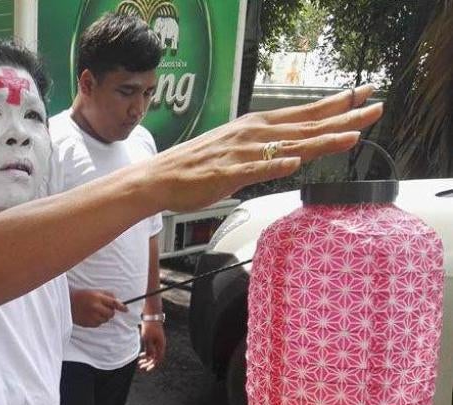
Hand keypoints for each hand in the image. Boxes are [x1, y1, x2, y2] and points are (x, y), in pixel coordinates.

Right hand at [70, 289, 127, 327]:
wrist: (67, 304)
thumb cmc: (80, 296)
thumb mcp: (93, 292)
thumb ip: (106, 295)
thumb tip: (117, 301)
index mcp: (96, 297)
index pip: (113, 303)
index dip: (121, 307)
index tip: (126, 309)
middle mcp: (95, 307)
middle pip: (111, 313)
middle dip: (110, 311)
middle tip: (104, 308)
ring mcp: (91, 316)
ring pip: (105, 320)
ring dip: (103, 316)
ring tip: (95, 311)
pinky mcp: (88, 323)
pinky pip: (99, 324)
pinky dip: (97, 321)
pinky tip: (90, 316)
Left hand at [137, 320, 165, 371]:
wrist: (151, 315)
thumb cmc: (149, 326)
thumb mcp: (147, 338)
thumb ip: (149, 348)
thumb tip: (149, 357)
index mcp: (161, 345)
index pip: (158, 359)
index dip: (152, 365)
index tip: (146, 369)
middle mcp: (160, 345)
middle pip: (155, 358)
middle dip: (148, 363)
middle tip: (141, 366)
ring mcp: (157, 342)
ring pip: (153, 354)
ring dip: (147, 359)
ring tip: (139, 362)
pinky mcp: (154, 340)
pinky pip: (151, 349)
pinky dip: (146, 353)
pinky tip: (140, 355)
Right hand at [144, 85, 382, 213]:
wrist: (160, 176)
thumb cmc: (197, 165)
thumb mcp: (238, 150)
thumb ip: (268, 150)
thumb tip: (296, 152)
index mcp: (257, 127)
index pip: (306, 113)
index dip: (338, 104)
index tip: (365, 95)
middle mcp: (253, 134)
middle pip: (306, 126)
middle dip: (345, 117)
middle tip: (376, 106)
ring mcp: (241, 153)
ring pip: (289, 146)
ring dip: (321, 141)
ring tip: (351, 136)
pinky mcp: (226, 173)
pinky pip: (255, 169)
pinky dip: (275, 165)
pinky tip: (294, 163)